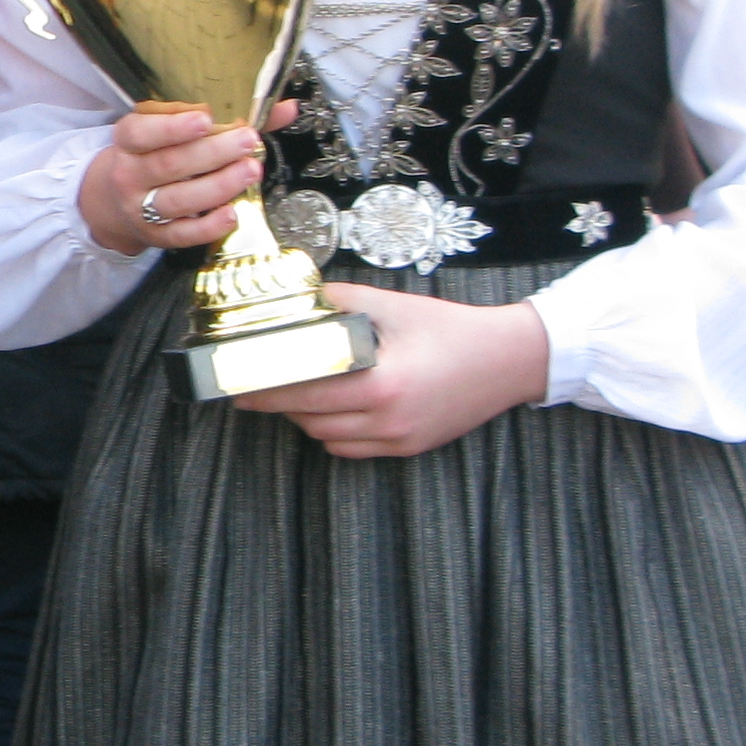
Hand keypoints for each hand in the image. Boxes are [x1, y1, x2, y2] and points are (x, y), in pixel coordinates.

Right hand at [78, 100, 286, 258]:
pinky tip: (232, 213)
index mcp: (128, 141)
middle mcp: (130, 174)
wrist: (113, 202)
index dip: (172, 127)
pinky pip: (183, 234)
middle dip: (212, 152)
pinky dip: (208, 226)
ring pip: (179, 199)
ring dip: (218, 185)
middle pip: (169, 164)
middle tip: (246, 140)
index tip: (205, 118)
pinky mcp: (157, 236)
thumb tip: (284, 108)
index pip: (141, 133)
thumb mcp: (172, 131)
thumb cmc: (153, 157)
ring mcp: (141, 208)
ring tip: (250, 170)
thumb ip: (227, 117)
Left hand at [244, 284, 551, 460]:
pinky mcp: (409, 449)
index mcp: (381, 382)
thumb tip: (301, 295)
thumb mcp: (395, 306)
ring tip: (296, 391)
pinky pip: (352, 450)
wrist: (509, 359)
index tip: (236, 384)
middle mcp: (388, 418)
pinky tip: (331, 410)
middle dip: (277, 403)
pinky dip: (333, 433)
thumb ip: (342, 299)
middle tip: (252, 387)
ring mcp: (398, 439)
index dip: (264, 389)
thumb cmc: (452, 329)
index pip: (304, 390)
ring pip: (327, 438)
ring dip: (305, 418)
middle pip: (309, 419)